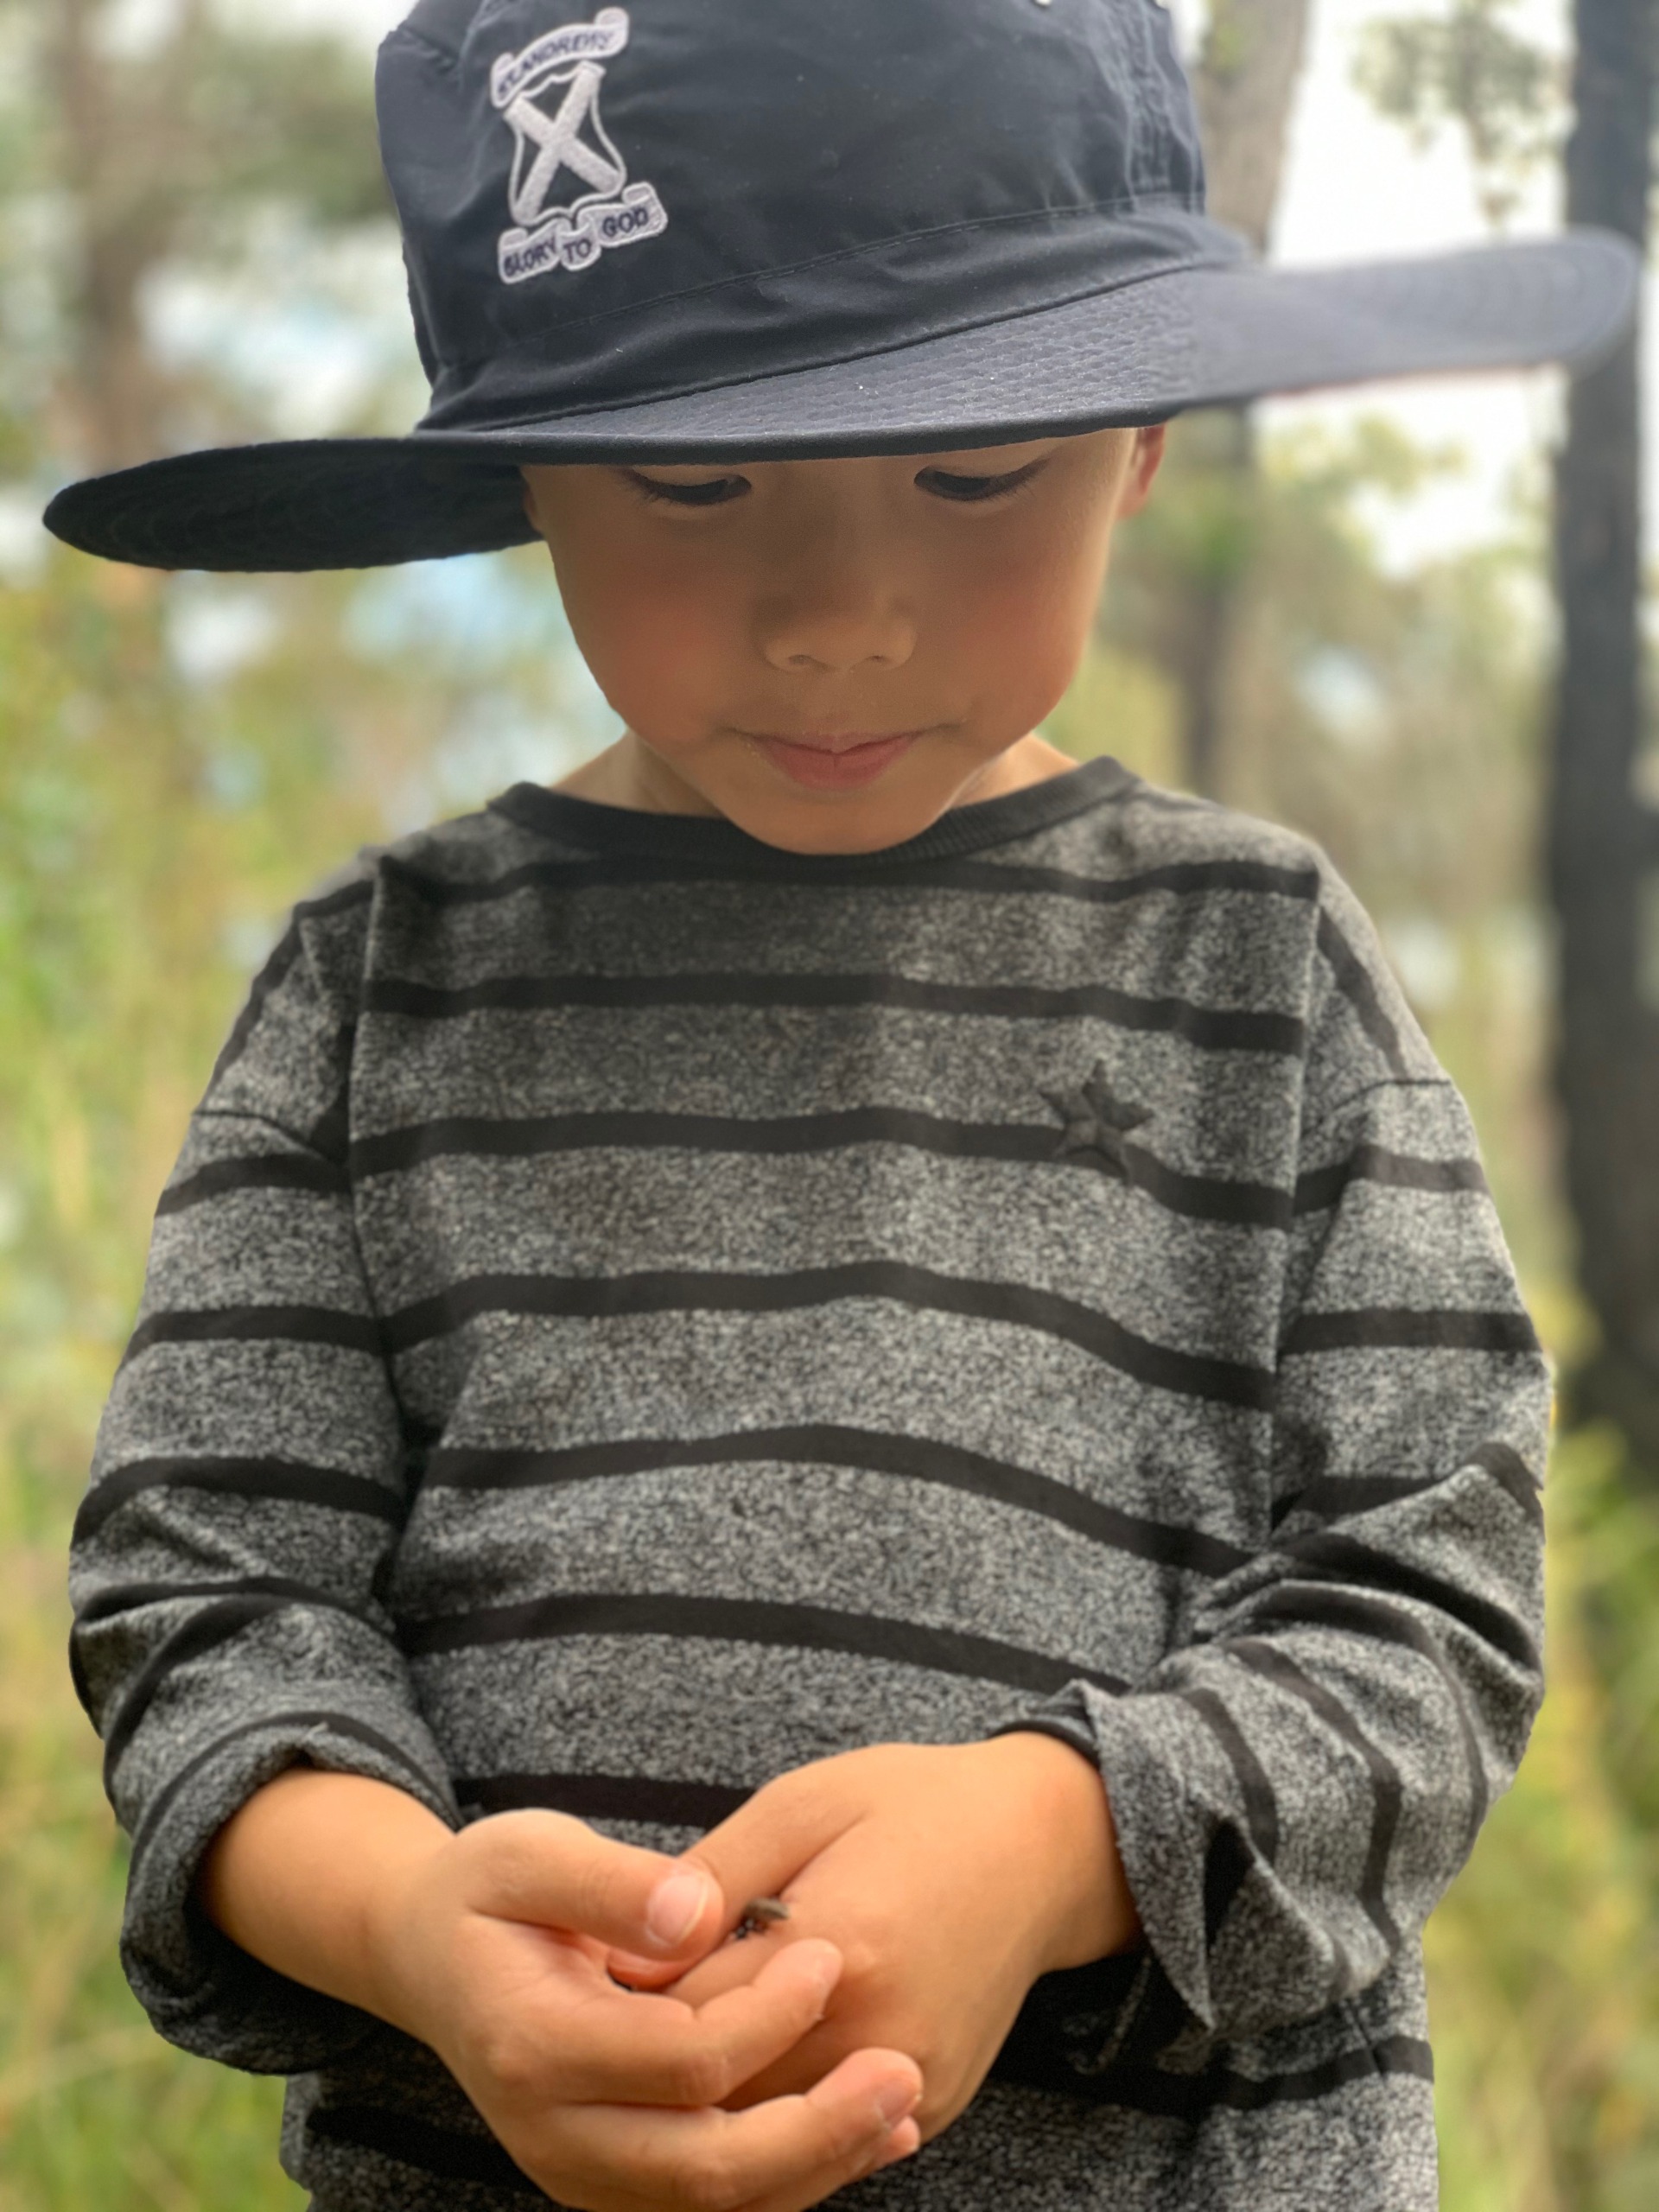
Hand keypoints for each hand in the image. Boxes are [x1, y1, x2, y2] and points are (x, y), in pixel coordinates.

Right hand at [367, 1807, 923, 2210]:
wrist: (430, 1956)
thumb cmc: (489, 1890)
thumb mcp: (529, 1852)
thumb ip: (612, 1883)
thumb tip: (696, 1914)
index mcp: (533, 2048)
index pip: (679, 2060)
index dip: (765, 2014)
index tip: (829, 1953)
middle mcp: (553, 2136)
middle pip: (704, 2169)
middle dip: (816, 2129)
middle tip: (901, 2072)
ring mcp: (581, 2174)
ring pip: (715, 2207)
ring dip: (817, 2166)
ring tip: (903, 2108)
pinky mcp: (612, 2183)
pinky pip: (712, 2205)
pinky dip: (793, 2179)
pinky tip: (868, 2136)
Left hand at [611, 1736, 1139, 2143]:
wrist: (1043, 1848)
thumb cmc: (916, 1806)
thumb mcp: (804, 1803)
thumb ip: (715, 1878)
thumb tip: (629, 1951)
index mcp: (845, 1943)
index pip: (697, 2015)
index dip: (630, 2003)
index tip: (592, 1979)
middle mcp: (882, 2032)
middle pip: (727, 2096)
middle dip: (659, 2069)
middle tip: (610, 2031)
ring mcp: (914, 2081)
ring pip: (773, 2140)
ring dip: (710, 2111)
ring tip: (660, 2064)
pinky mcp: (935, 2106)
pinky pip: (830, 2150)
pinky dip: (774, 2128)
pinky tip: (734, 2089)